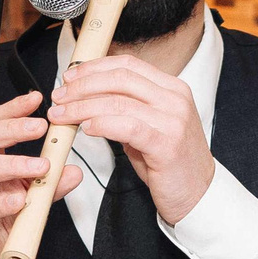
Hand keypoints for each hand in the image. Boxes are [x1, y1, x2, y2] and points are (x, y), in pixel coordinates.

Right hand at [0, 89, 82, 258]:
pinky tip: (18, 200)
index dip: (13, 110)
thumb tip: (74, 171)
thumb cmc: (2, 219)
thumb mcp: (32, 197)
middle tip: (41, 127)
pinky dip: (0, 203)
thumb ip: (51, 184)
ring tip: (40, 168)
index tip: (36, 100)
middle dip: (14, 130)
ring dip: (14, 166)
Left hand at [47, 54, 214, 223]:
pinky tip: (86, 129)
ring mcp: (173, 120)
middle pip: (120, 78)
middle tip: (59, 97)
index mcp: (173, 88)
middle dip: (83, 86)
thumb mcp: (150, 125)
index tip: (70, 77)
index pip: (128, 65)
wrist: (198, 193)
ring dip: (82, 107)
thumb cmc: (170, 162)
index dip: (94, 67)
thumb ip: (126, 108)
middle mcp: (175, 99)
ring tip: (62, 115)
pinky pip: (126, 127)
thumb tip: (88, 96)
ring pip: (118, 102)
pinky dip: (101, 124)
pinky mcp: (166, 144)